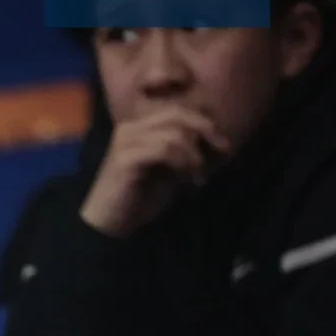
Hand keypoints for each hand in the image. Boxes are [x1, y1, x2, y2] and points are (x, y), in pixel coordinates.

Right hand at [79, 107, 232, 236]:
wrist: (112, 223)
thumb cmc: (142, 197)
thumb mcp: (172, 169)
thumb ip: (186, 150)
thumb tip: (217, 136)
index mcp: (138, 127)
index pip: (177, 111)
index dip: (204, 122)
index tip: (222, 145)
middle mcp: (129, 129)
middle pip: (177, 115)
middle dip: (205, 131)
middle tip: (221, 151)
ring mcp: (125, 142)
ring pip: (174, 135)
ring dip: (194, 157)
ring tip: (197, 178)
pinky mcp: (125, 159)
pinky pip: (164, 151)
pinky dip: (182, 165)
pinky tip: (187, 182)